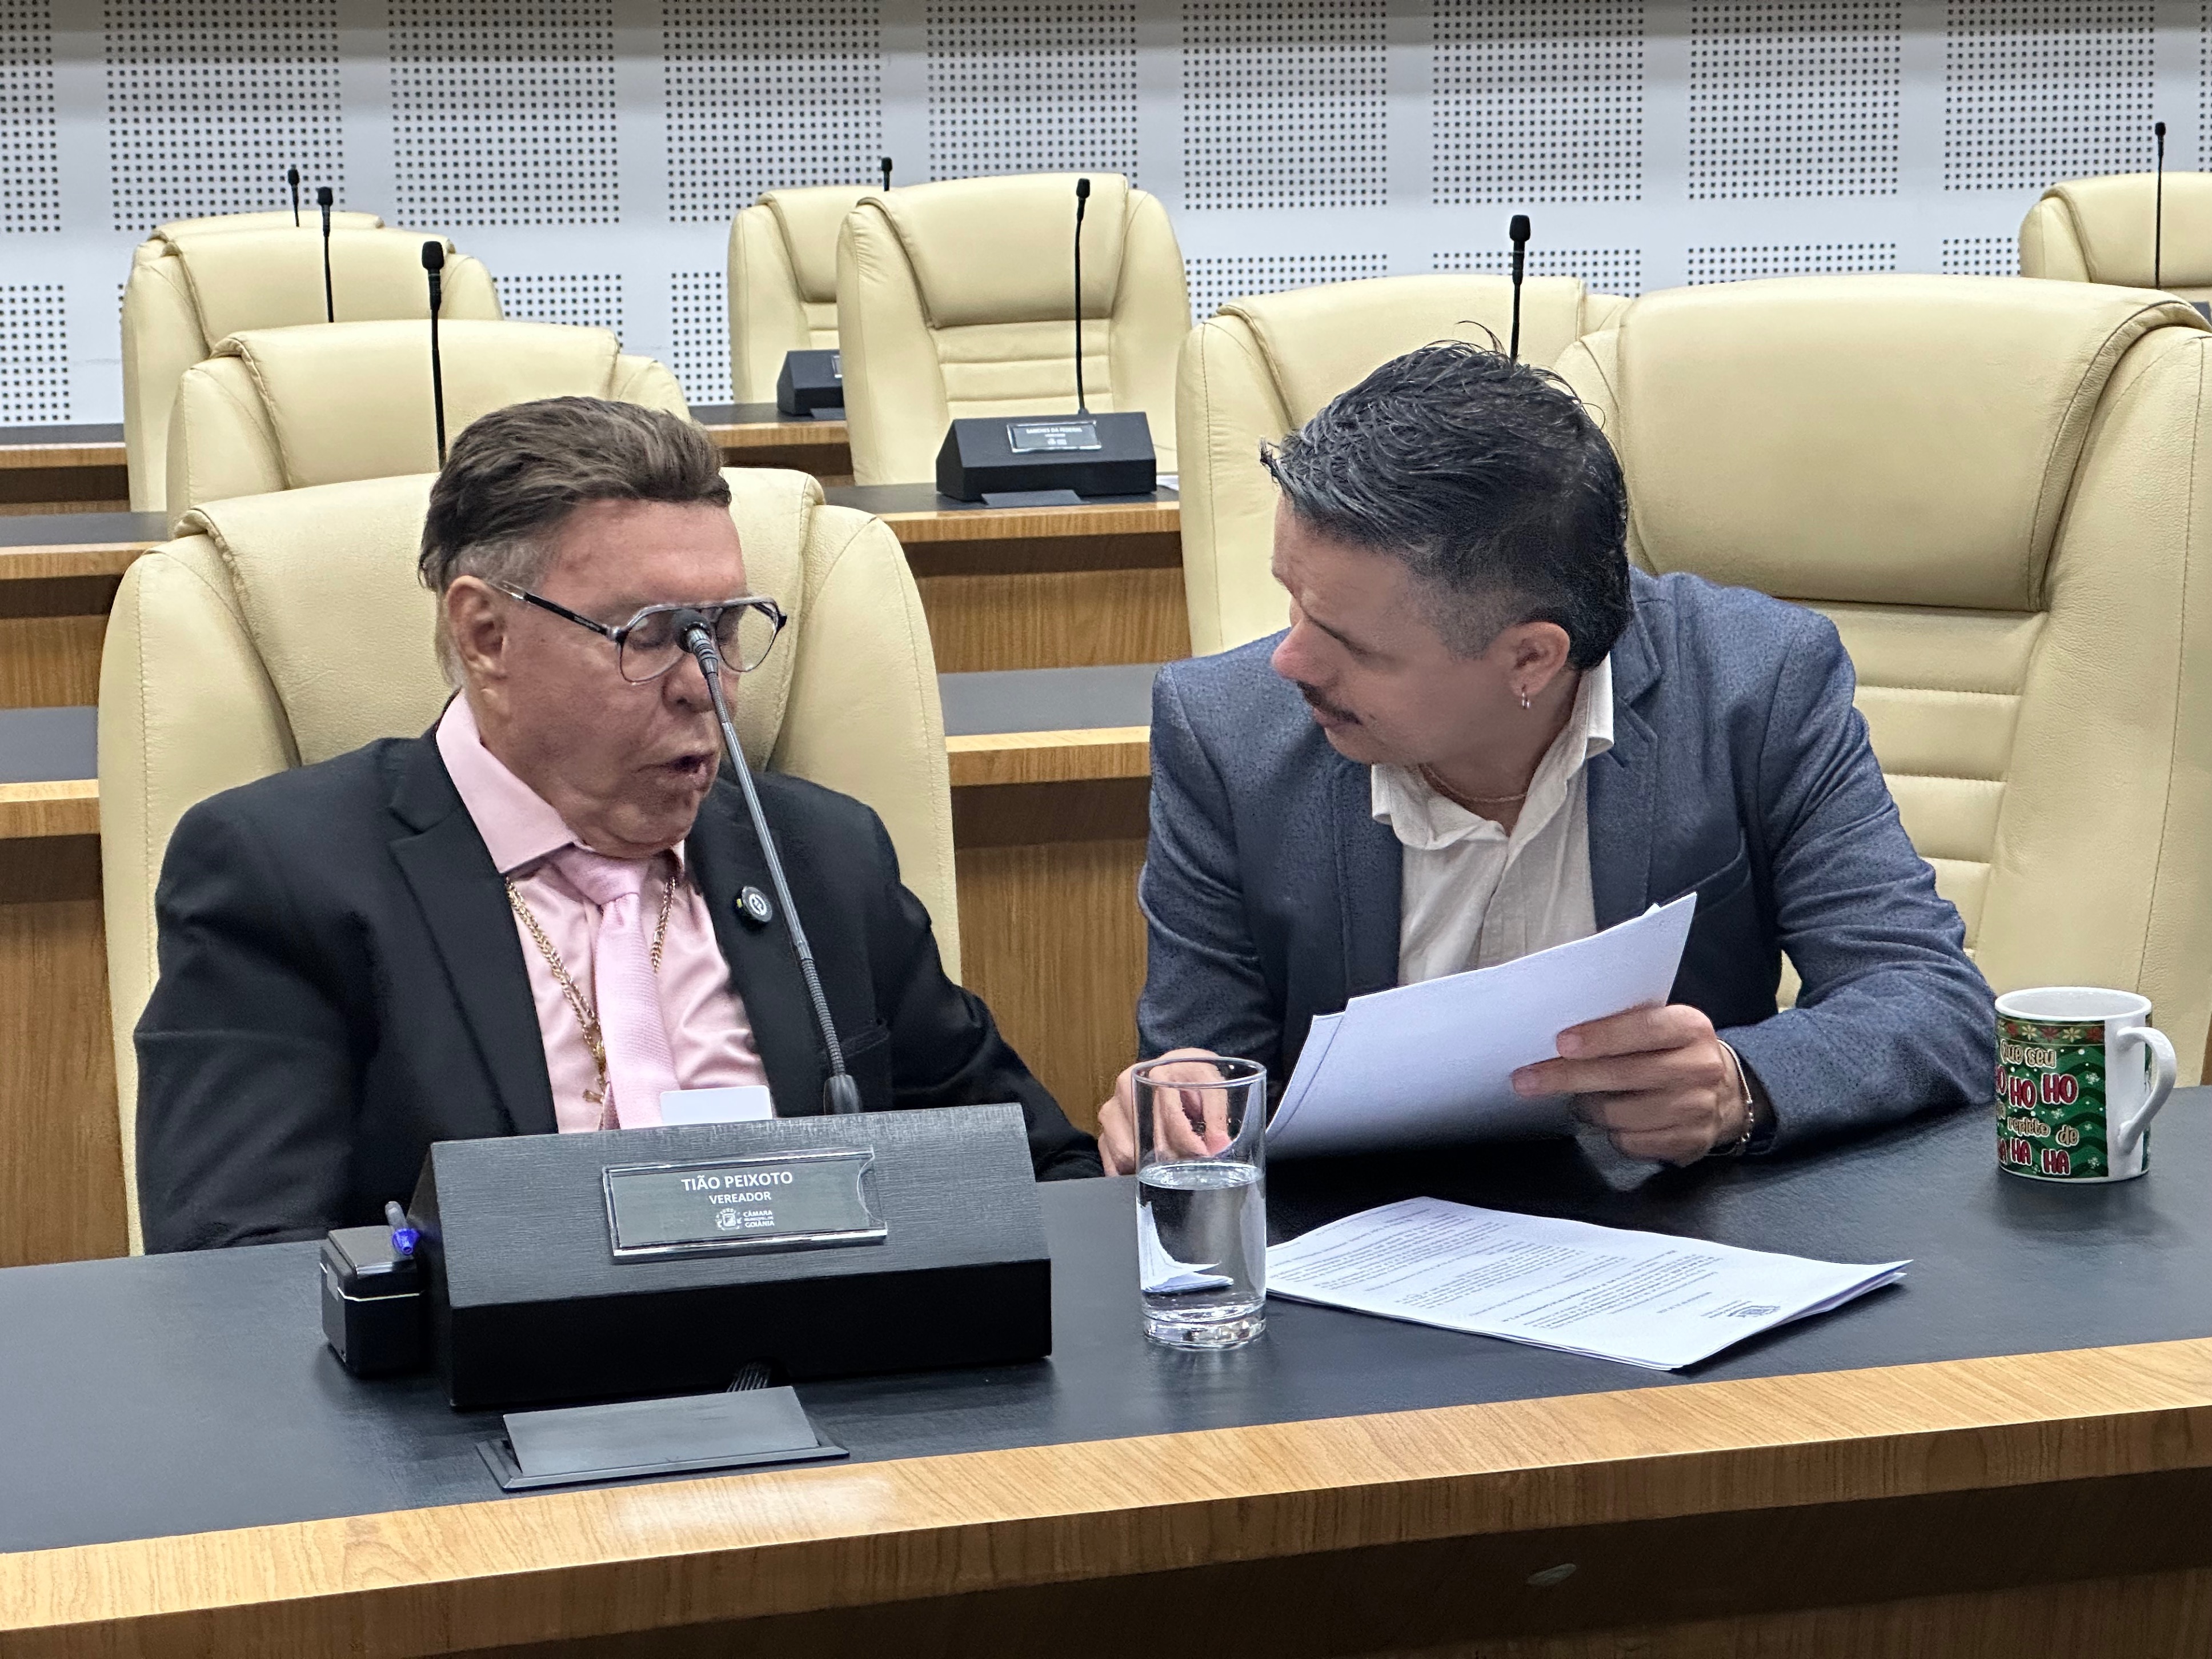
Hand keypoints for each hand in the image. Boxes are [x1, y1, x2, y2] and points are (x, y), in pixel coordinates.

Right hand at [1097, 1048, 1230, 1174]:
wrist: (1169, 1070)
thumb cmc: (1189, 1077)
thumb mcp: (1211, 1084)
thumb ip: (1216, 1113)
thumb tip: (1218, 1144)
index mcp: (1155, 1072)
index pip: (1169, 1114)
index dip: (1188, 1139)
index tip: (1202, 1154)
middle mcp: (1126, 1086)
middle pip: (1146, 1137)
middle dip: (1171, 1156)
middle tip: (1187, 1163)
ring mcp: (1111, 1108)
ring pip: (1126, 1153)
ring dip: (1148, 1166)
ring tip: (1169, 1163)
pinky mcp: (1104, 1129)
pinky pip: (1110, 1160)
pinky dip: (1128, 1171)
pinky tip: (1146, 1168)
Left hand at [1510, 1004, 1751, 1164]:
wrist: (1726, 1092)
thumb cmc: (1673, 1052)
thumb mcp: (1660, 1026)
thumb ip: (1623, 1026)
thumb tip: (1561, 1037)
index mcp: (1690, 1027)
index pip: (1644, 1029)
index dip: (1601, 1037)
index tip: (1562, 1043)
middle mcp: (1699, 1067)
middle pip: (1624, 1074)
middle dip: (1568, 1077)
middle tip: (1527, 1079)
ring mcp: (1697, 1108)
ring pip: (1620, 1114)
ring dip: (1589, 1107)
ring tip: (1582, 1099)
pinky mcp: (1689, 1142)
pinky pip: (1630, 1142)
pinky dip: (1613, 1133)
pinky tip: (1615, 1120)